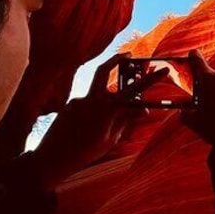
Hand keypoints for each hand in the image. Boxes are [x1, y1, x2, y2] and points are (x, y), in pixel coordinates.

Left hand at [31, 53, 148, 189]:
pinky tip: (88, 128)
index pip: (133, 90)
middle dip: (117, 59)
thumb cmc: (84, 152)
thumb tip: (142, 109)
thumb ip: (125, 121)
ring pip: (97, 91)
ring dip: (105, 96)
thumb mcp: (110, 139)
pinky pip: (87, 103)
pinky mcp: (69, 105)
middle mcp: (91, 99)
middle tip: (129, 55)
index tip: (163, 69)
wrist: (51, 158)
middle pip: (104, 70)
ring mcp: (78, 100)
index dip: (150, 79)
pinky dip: (93, 111)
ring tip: (102, 119)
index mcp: (106, 109)